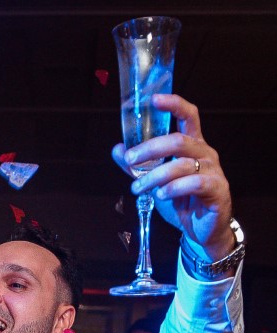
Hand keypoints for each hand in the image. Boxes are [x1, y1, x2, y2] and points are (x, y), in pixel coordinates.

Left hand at [111, 94, 235, 259]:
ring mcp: (213, 171)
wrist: (200, 229)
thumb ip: (138, 165)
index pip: (188, 116)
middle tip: (130, 160)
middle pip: (178, 140)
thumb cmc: (181, 200)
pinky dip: (174, 188)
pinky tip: (161, 195)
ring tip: (138, 187)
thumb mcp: (154, 180)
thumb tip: (118, 149)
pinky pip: (195, 183)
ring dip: (154, 175)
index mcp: (192, 145)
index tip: (154, 100)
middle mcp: (205, 153)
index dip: (173, 105)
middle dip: (150, 148)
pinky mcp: (217, 189)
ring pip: (182, 164)